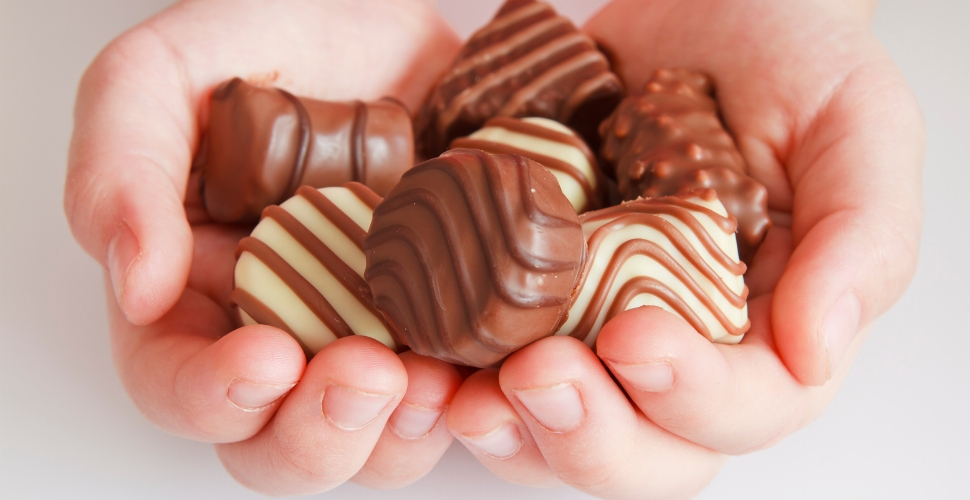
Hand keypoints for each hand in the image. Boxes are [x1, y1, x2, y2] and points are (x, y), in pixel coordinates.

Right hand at [64, 0, 464, 493]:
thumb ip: (123, 166)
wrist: (394, 23)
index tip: (266, 360)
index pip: (177, 384)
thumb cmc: (278, 39)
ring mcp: (372, 335)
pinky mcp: (448, 322)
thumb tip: (135, 284)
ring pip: (375, 444)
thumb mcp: (167, 73)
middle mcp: (283, 332)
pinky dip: (477, 397)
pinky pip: (463, 394)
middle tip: (369, 373)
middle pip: (280, 444)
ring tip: (435, 380)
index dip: (212, 396)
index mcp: (197, 293)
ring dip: (403, 433)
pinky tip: (496, 365)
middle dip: (321, 431)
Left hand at [445, 0, 922, 496]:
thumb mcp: (855, 129)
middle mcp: (683, 351)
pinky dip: (458, 376)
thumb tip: (820, 350)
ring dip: (513, 431)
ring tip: (468, 392)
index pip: (747, 407)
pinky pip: (491, 366)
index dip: (692, 396)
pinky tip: (430, 361)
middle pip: (647, 453)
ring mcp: (598, 330)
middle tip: (539, 375)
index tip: (635, 337)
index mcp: (771, 333)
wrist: (698, 12)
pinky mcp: (531, 298)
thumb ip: (861, 239)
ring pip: (559, 433)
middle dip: (590, 434)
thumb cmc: (790, 64)